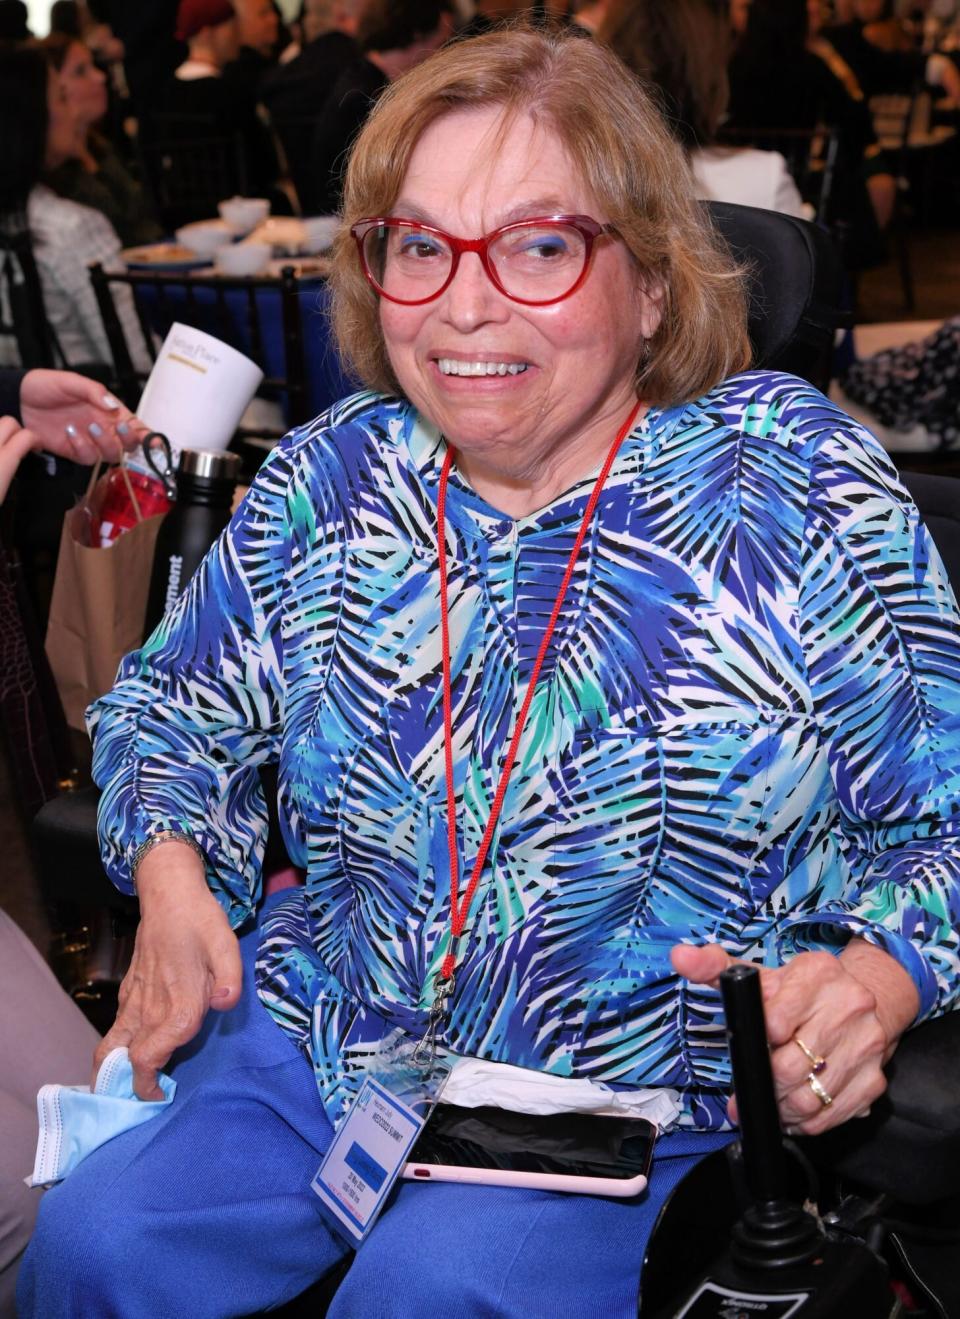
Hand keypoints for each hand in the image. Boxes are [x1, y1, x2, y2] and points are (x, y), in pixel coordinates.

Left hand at [0, 416, 36, 503]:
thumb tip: (17, 463)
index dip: (36, 440)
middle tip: (19, 446)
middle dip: (17, 430)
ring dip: (2, 434)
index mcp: (2, 460)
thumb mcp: (3, 493)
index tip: (38, 449)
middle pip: (8, 422)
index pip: (27, 436)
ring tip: (3, 449)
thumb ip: (10, 469)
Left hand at [19, 369, 146, 465]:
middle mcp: (104, 427)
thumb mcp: (71, 382)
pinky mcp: (74, 452)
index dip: (147, 434)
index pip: (135, 425)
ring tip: (88, 426)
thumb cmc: (46, 386)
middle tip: (117, 427)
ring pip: (110, 454)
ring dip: (104, 443)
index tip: (153, 440)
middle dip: (128, 439)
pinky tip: (69, 432)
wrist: (19, 399)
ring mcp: (90, 441)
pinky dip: (82, 447)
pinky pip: (87, 458)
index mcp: (109, 410)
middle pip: (128, 444)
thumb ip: (94, 392)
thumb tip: (115, 408)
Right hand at [93, 844, 241, 1099]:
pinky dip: (114, 1050)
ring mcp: (134, 1000)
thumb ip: (229, 978)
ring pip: (109, 1047)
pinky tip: (127, 1058)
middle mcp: (149, 1009)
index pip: (149, 1059)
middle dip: (128, 1088)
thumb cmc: (201, 921)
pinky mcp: (129, 991)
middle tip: (143, 1102)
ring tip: (119, 1093)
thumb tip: (223, 1003)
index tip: (161, 1096)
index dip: (149, 1084)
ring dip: (110, 1073)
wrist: (169, 895)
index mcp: (174, 1005)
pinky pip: (115, 1029)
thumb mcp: (226, 945)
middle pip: (124, 1062)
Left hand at [671, 938, 919, 1134]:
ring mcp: (866, 1045)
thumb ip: (715, 966)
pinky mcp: (876, 1080)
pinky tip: (794, 1110)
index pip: (776, 1020)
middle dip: (765, 1082)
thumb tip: (681, 956)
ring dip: (782, 1108)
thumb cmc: (801, 991)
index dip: (759, 1040)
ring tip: (771, 1100)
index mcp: (817, 973)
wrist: (866, 997)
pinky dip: (807, 1122)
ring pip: (811, 1098)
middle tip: (753, 1084)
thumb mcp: (760, 974)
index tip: (752, 1043)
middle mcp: (849, 1005)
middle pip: (792, 1066)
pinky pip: (833, 1116)